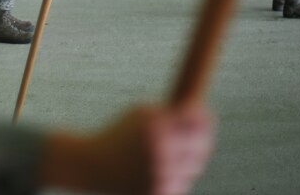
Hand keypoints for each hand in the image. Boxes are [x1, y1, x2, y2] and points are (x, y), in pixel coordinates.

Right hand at [41, 104, 213, 194]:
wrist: (94, 165)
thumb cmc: (120, 135)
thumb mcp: (140, 116)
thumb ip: (170, 115)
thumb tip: (205, 117)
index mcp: (155, 128)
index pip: (195, 122)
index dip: (204, 117)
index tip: (205, 113)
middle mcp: (161, 152)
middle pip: (201, 146)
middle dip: (200, 139)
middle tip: (194, 133)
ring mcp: (161, 176)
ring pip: (193, 168)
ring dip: (186, 160)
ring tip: (162, 153)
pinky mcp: (159, 194)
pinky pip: (181, 183)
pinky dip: (174, 176)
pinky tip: (155, 169)